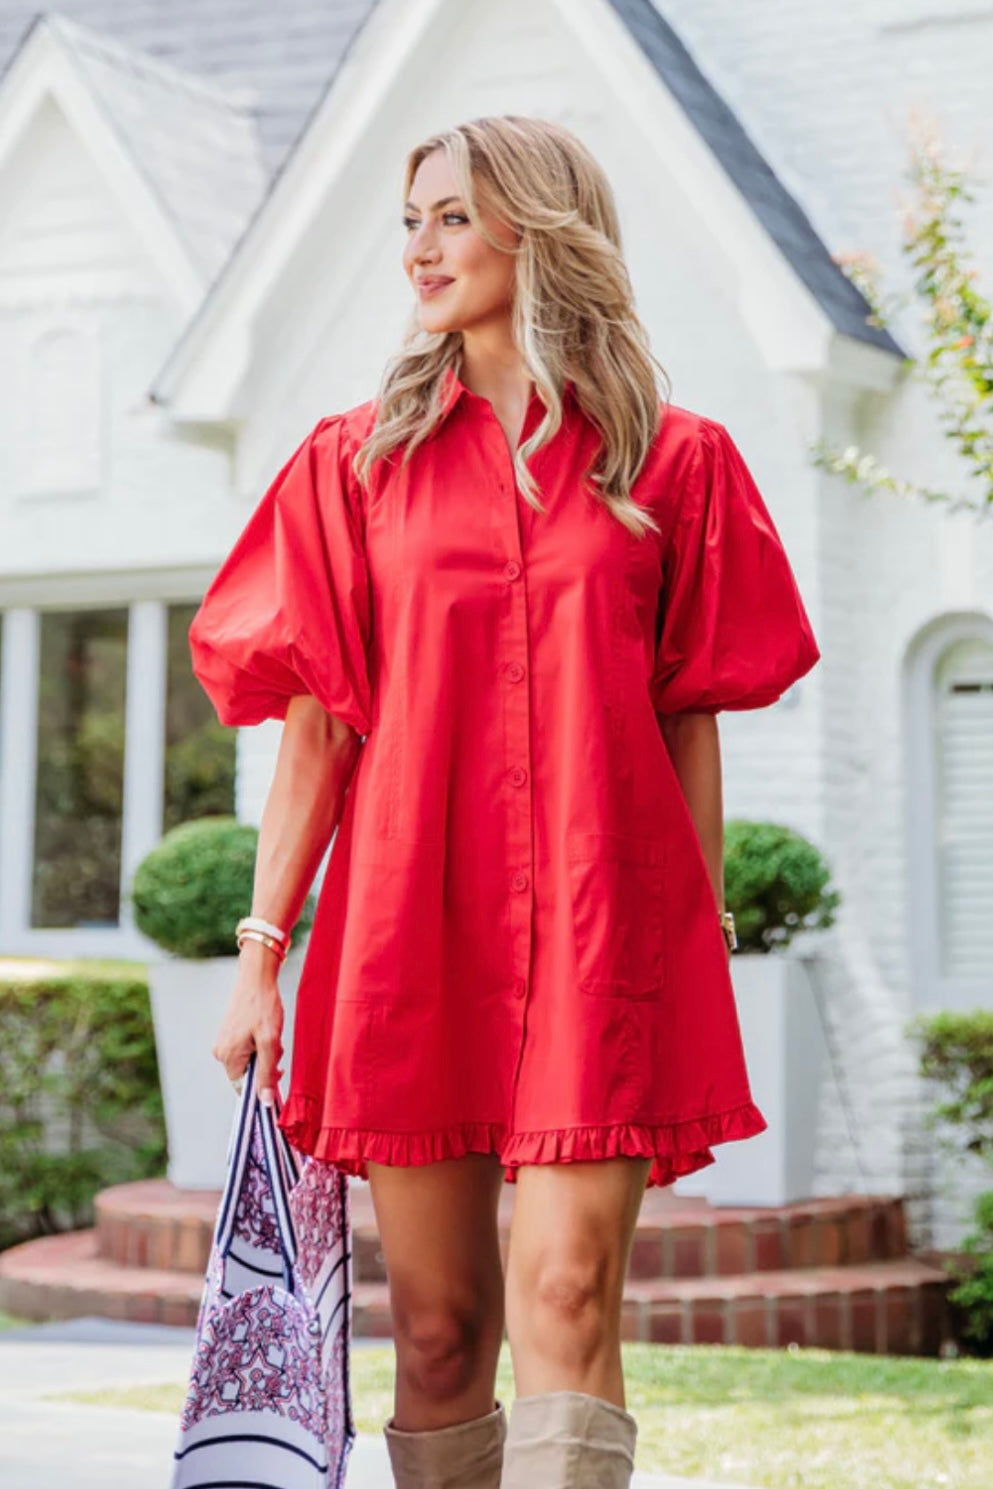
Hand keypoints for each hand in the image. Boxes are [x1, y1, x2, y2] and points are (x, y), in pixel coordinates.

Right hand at [212, 945, 284, 1104]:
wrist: (256, 978)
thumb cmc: (263, 1007)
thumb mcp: (270, 1042)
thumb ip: (267, 1074)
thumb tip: (265, 1102)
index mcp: (228, 1057)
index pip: (243, 1089)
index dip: (262, 1086)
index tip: (278, 1073)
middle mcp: (221, 1052)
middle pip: (247, 1074)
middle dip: (265, 1065)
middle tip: (276, 1047)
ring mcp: (223, 1042)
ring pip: (249, 1061)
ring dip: (264, 1054)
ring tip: (271, 1035)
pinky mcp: (229, 1034)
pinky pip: (247, 1050)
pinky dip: (260, 1045)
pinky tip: (266, 1030)